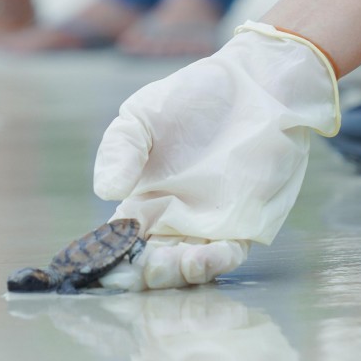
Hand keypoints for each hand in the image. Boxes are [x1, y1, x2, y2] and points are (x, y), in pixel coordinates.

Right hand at [95, 21, 339, 289]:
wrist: (254, 85)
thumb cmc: (193, 97)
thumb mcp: (143, 115)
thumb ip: (119, 149)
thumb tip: (106, 190)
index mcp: (141, 202)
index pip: (119, 243)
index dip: (110, 259)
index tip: (105, 264)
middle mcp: (172, 222)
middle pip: (151, 265)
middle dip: (145, 275)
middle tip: (144, 267)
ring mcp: (207, 227)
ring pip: (187, 268)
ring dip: (179, 274)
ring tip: (177, 262)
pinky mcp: (243, 225)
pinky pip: (228, 256)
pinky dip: (217, 262)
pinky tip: (210, 254)